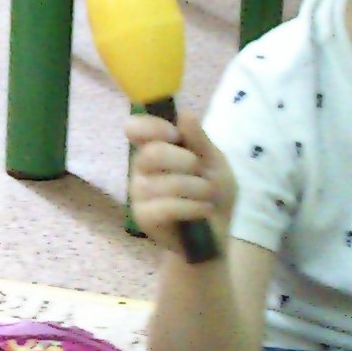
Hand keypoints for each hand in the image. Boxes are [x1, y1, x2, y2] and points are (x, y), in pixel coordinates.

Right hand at [125, 111, 234, 258]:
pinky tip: (203, 210)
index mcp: (155, 150)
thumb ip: (200, 141)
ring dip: (197, 189)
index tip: (175, 135)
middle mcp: (141, 169)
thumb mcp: (216, 164)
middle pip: (152, 153)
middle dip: (185, 161)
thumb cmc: (213, 196)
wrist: (215, 236)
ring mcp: (139, 194)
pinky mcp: (143, 217)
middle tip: (200, 171)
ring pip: (164, 183)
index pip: (135, 128)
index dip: (153, 127)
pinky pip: (166, 207)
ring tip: (208, 197)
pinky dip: (193, 207)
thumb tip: (184, 114)